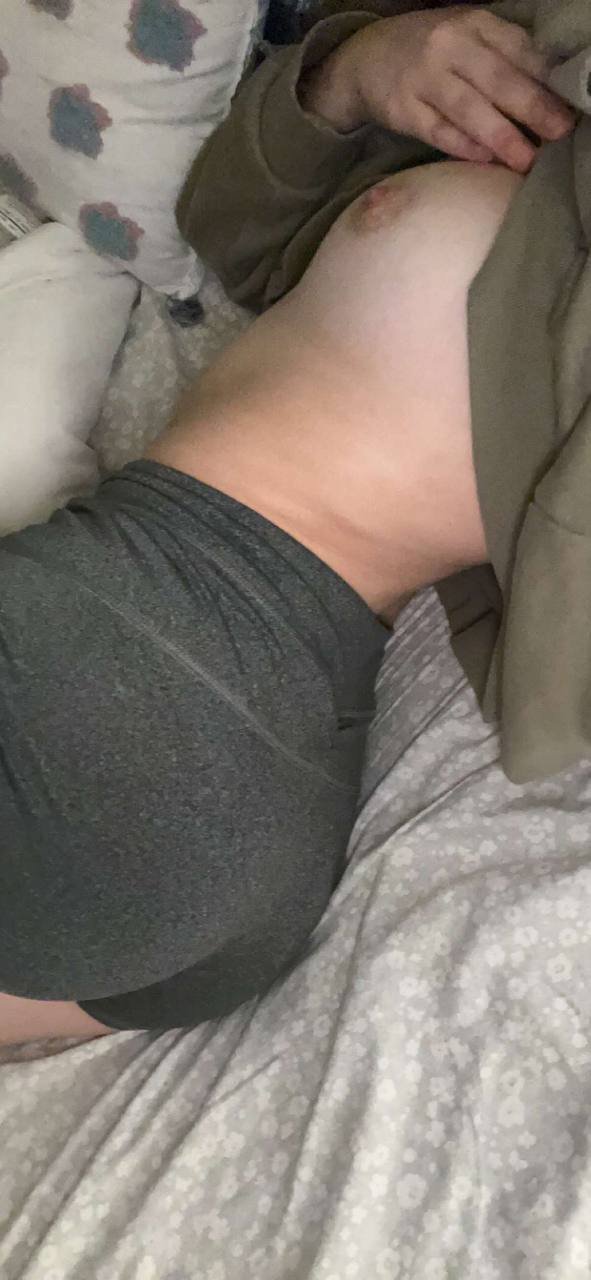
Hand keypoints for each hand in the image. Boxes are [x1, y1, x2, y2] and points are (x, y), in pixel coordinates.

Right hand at [300, 6, 574, 172]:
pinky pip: (439, 132)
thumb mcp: (467, 40)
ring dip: (502, 137)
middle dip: (533, 108)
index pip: (518, 50)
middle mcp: (449, 46)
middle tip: (560, 132)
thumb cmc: (431, 54)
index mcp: (474, 24)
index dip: (546, 80)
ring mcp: (424, 78)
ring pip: (469, 109)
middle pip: (498, 79)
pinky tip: (488, 161)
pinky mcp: (403, 110)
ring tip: (527, 160)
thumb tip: (550, 94)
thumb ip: (503, 58)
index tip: (571, 106)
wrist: (365, 57)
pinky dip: (465, 148)